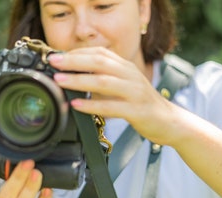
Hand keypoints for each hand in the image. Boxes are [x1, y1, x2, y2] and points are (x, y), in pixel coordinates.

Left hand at [48, 46, 175, 144]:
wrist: (169, 120)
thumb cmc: (142, 103)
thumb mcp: (124, 85)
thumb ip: (106, 79)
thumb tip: (78, 78)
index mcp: (125, 67)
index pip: (99, 53)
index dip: (77, 53)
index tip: (57, 56)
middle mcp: (130, 75)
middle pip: (99, 62)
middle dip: (73, 61)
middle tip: (53, 63)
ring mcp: (134, 92)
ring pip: (103, 82)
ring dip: (79, 80)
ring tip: (60, 81)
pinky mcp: (136, 110)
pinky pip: (110, 106)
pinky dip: (92, 105)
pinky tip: (77, 105)